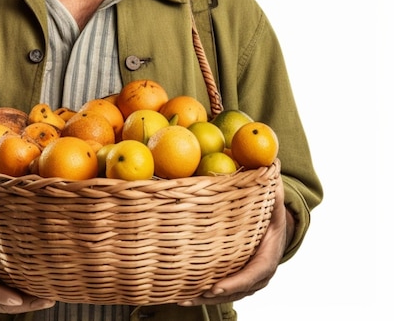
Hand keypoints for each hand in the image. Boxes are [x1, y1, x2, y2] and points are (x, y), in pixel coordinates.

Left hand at [180, 180, 288, 305]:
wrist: (277, 226)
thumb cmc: (272, 209)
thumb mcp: (275, 197)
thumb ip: (271, 183)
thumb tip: (271, 159)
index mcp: (268, 255)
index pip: (252, 274)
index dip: (234, 283)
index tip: (215, 287)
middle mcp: (258, 272)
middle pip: (235, 290)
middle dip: (213, 295)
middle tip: (190, 294)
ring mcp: (247, 279)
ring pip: (226, 294)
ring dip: (203, 298)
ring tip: (179, 298)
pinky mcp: (235, 278)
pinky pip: (220, 289)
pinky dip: (202, 294)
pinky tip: (180, 293)